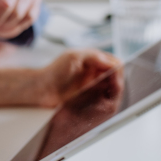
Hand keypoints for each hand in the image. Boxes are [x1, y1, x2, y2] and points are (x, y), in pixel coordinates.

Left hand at [0, 49, 119, 107]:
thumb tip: (113, 63)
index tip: (115, 80)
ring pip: (113, 90)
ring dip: (112, 94)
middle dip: (117, 85)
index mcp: (95, 59)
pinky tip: (102, 104)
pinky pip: (105, 100)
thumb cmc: (54, 71)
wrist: (42, 89)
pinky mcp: (90, 97)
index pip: (116, 63)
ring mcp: (94, 84)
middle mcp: (96, 71)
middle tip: (113, 92)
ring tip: (109, 99)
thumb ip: (94, 56)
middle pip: (117, 78)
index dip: (117, 72)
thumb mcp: (74, 57)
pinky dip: (106, 102)